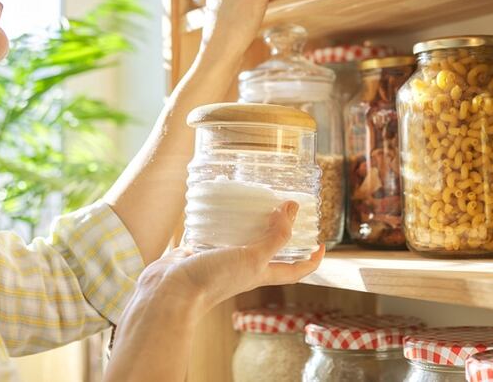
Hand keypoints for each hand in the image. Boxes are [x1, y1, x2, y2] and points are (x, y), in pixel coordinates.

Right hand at [143, 201, 324, 313]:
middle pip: (268, 250)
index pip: (294, 271)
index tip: (322, 244)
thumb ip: (275, 237)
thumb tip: (292, 210)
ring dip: (249, 222)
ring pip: (240, 238)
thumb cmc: (214, 280)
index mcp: (259, 274)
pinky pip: (212, 231)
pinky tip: (217, 203)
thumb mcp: (252, 258)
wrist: (171, 292)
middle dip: (279, 232)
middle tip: (285, 208)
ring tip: (254, 198)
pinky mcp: (198, 250)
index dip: (311, 260)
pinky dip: (217, 219)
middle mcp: (242, 267)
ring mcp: (220, 259)